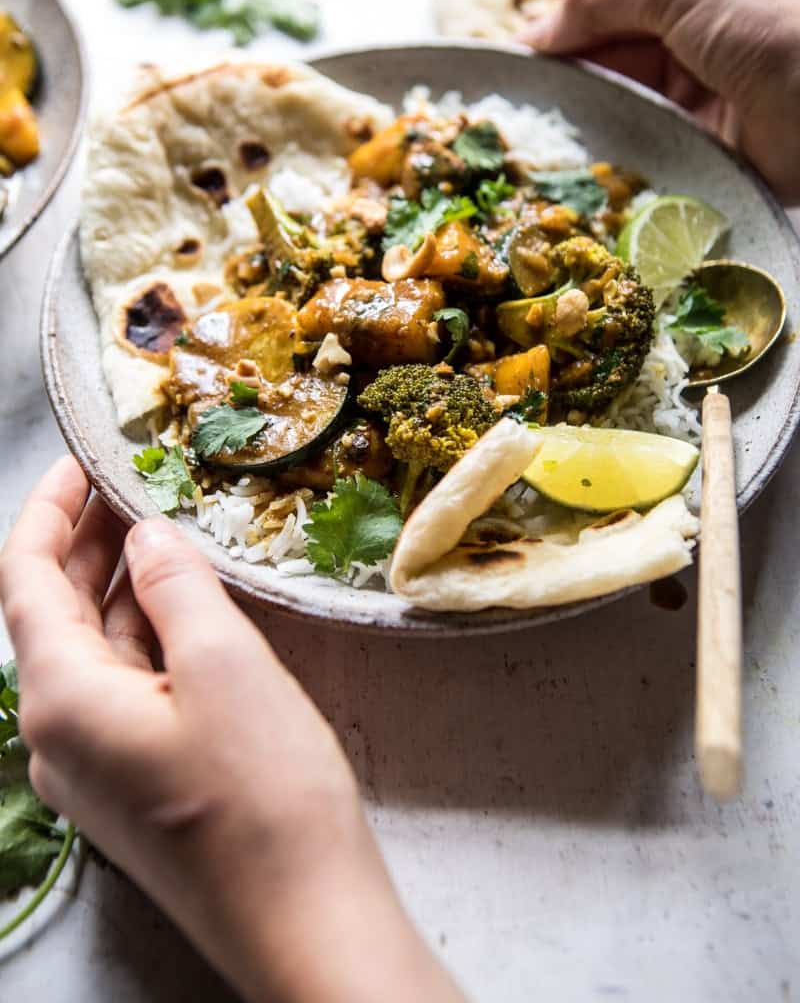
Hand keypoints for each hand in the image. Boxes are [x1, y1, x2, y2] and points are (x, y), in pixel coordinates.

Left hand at [0, 457, 463, 1002]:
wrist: (304, 922)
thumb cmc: (264, 795)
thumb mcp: (224, 666)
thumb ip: (174, 586)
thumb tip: (144, 536)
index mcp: (59, 700)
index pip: (24, 578)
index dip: (50, 509)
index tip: (86, 459)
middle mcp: (57, 737)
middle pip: (52, 615)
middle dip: (89, 543)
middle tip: (137, 482)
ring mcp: (94, 768)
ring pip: (92, 653)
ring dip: (121, 589)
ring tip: (166, 532)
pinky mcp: (133, 788)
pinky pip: (123, 690)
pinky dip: (145, 637)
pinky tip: (187, 611)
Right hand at [524, 0, 799, 202]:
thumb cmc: (763, 26)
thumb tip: (532, 33)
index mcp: (671, 14)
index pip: (592, 29)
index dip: (546, 49)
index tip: (498, 77)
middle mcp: (674, 68)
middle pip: (597, 85)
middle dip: (556, 102)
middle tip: (505, 129)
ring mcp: (684, 122)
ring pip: (613, 132)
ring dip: (578, 145)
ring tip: (527, 164)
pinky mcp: (697, 170)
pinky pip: (642, 174)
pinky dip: (612, 181)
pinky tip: (574, 190)